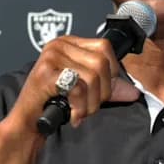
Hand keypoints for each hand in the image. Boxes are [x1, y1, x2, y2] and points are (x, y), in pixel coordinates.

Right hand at [10, 36, 139, 130]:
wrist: (28, 121)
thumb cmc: (54, 102)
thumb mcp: (86, 91)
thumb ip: (108, 88)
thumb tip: (134, 92)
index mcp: (70, 43)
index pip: (105, 47)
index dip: (111, 72)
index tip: (101, 92)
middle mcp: (59, 44)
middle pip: (101, 63)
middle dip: (102, 92)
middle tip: (90, 107)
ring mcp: (50, 56)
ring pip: (91, 76)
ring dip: (91, 103)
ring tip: (81, 112)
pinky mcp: (44, 73)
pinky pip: (77, 87)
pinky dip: (80, 106)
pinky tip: (74, 116)